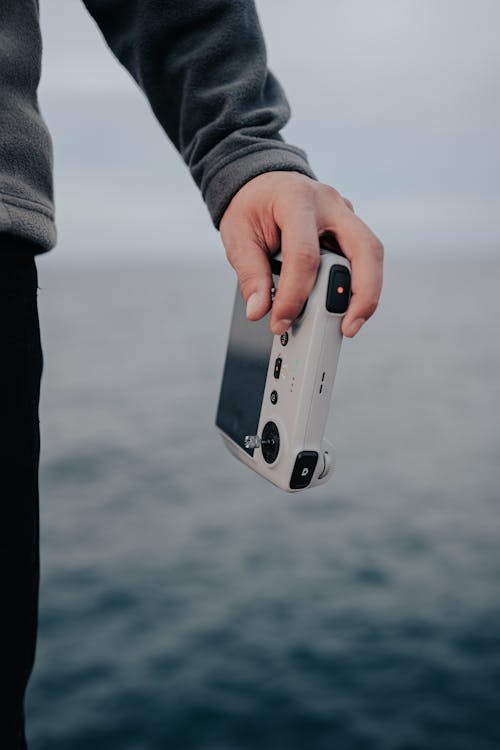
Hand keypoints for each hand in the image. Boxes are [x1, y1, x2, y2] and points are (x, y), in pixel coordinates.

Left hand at [219, 171, 382, 336]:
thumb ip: (251, 275)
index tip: (281, 322)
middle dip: (361, 294)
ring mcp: (345, 214)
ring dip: (366, 293)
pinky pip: (363, 257)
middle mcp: (330, 204)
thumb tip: (259, 311)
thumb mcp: (238, 237)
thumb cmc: (251, 206)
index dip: (295, 295)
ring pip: (372, 254)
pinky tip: (344, 306)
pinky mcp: (349, 227)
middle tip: (348, 328)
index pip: (305, 255)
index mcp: (297, 200)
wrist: (261, 182)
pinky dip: (358, 284)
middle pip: (363, 249)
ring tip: (349, 324)